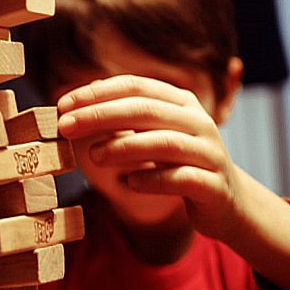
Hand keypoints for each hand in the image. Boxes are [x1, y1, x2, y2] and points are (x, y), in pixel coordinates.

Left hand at [57, 74, 243, 241]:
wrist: (227, 203)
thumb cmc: (180, 164)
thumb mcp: (155, 134)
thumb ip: (126, 116)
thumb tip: (84, 96)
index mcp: (181, 103)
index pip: (135, 86)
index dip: (97, 93)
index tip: (62, 105)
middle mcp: (198, 122)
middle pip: (144, 109)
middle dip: (100, 115)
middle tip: (65, 126)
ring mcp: (209, 153)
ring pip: (163, 142)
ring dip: (123, 147)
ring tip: (93, 156)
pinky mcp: (213, 186)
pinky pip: (181, 179)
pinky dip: (152, 179)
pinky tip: (128, 183)